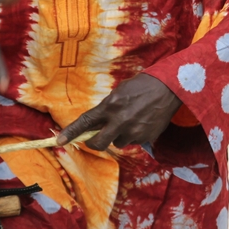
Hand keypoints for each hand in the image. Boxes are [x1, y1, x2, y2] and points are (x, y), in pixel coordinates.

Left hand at [57, 73, 181, 148]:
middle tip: (97, 138)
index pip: (86, 122)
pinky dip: (134, 135)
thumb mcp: (120, 91)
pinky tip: (142, 121)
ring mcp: (134, 131)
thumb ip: (108, 107)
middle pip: (99, 143)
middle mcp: (120, 120)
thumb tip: (98, 121)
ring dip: (119, 136)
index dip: (71, 133)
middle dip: (95, 142)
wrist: (169, 88)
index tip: (59, 142)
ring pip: (118, 143)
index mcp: (111, 105)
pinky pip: (133, 142)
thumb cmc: (143, 85)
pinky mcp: (146, 137)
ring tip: (131, 120)